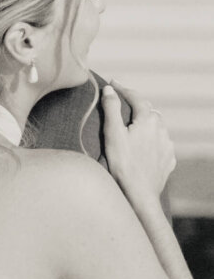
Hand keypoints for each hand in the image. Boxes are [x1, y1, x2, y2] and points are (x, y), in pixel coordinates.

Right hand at [102, 83, 175, 212]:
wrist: (140, 194)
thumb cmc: (123, 165)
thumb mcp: (112, 134)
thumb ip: (111, 109)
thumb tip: (109, 90)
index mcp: (148, 120)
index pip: (136, 97)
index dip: (123, 89)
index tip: (113, 83)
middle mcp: (161, 129)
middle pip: (148, 111)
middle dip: (136, 106)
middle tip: (122, 105)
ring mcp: (167, 145)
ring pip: (156, 127)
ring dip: (145, 124)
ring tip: (133, 128)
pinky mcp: (168, 159)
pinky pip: (160, 144)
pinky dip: (152, 141)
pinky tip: (143, 147)